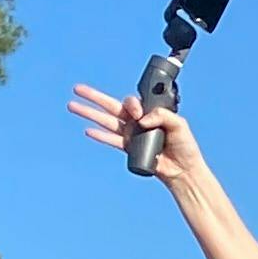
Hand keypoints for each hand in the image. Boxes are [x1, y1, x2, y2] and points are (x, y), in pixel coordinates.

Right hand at [68, 82, 201, 186]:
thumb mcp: (180, 125)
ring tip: (72, 106)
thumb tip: (141, 120)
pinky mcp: (128, 148)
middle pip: (111, 106)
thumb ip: (162, 116)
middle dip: (94, 97)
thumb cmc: (184, 146)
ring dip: (89, 113)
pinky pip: (111, 140)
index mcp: (148, 112)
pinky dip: (100, 136)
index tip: (138, 115)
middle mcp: (136, 121)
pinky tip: (88, 130)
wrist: (183, 169)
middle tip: (77, 89)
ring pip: (106, 121)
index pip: (131, 102)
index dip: (131, 105)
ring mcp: (130, 134)